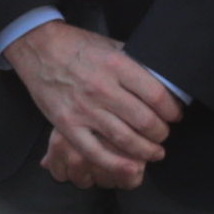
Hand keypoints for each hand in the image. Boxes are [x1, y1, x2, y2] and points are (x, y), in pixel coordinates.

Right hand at [7, 21, 178, 185]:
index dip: (172, 110)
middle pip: (145, 121)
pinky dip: (116, 164)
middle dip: (161, 133)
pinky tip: (131, 167)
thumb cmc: (77, 46)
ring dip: (146, 150)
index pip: (156, 96)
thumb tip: (163, 79)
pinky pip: (95, 152)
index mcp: (117, 66)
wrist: (39, 48)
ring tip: (155, 152)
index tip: (175, 115)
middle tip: (164, 135)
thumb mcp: (111, 46)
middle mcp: (102, 89)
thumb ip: (135, 63)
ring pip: (125, 140)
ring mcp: (84, 110)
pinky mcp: (67, 125)